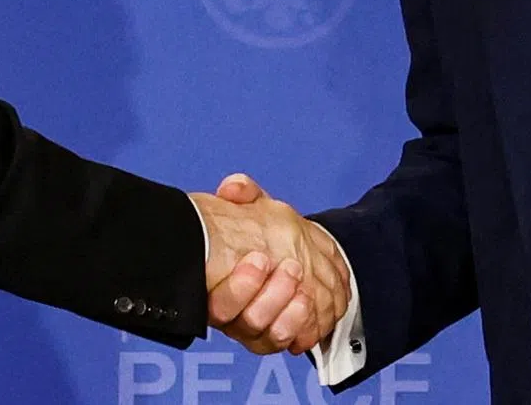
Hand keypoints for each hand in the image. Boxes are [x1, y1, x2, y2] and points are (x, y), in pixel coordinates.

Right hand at [191, 173, 350, 354]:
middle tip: (291, 268)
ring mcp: (257, 327)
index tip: (259, 258)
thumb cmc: (259, 229)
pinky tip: (313, 310)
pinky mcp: (280, 336)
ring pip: (273, 336)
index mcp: (217, 282)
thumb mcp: (251, 205)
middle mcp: (235, 312)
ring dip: (292, 315)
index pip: (219, 303)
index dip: (239, 286)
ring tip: (304, 292)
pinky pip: (294, 342)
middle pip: (250, 321)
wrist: (284, 248)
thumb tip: (233, 188)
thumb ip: (242, 194)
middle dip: (273, 296)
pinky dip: (307, 329)